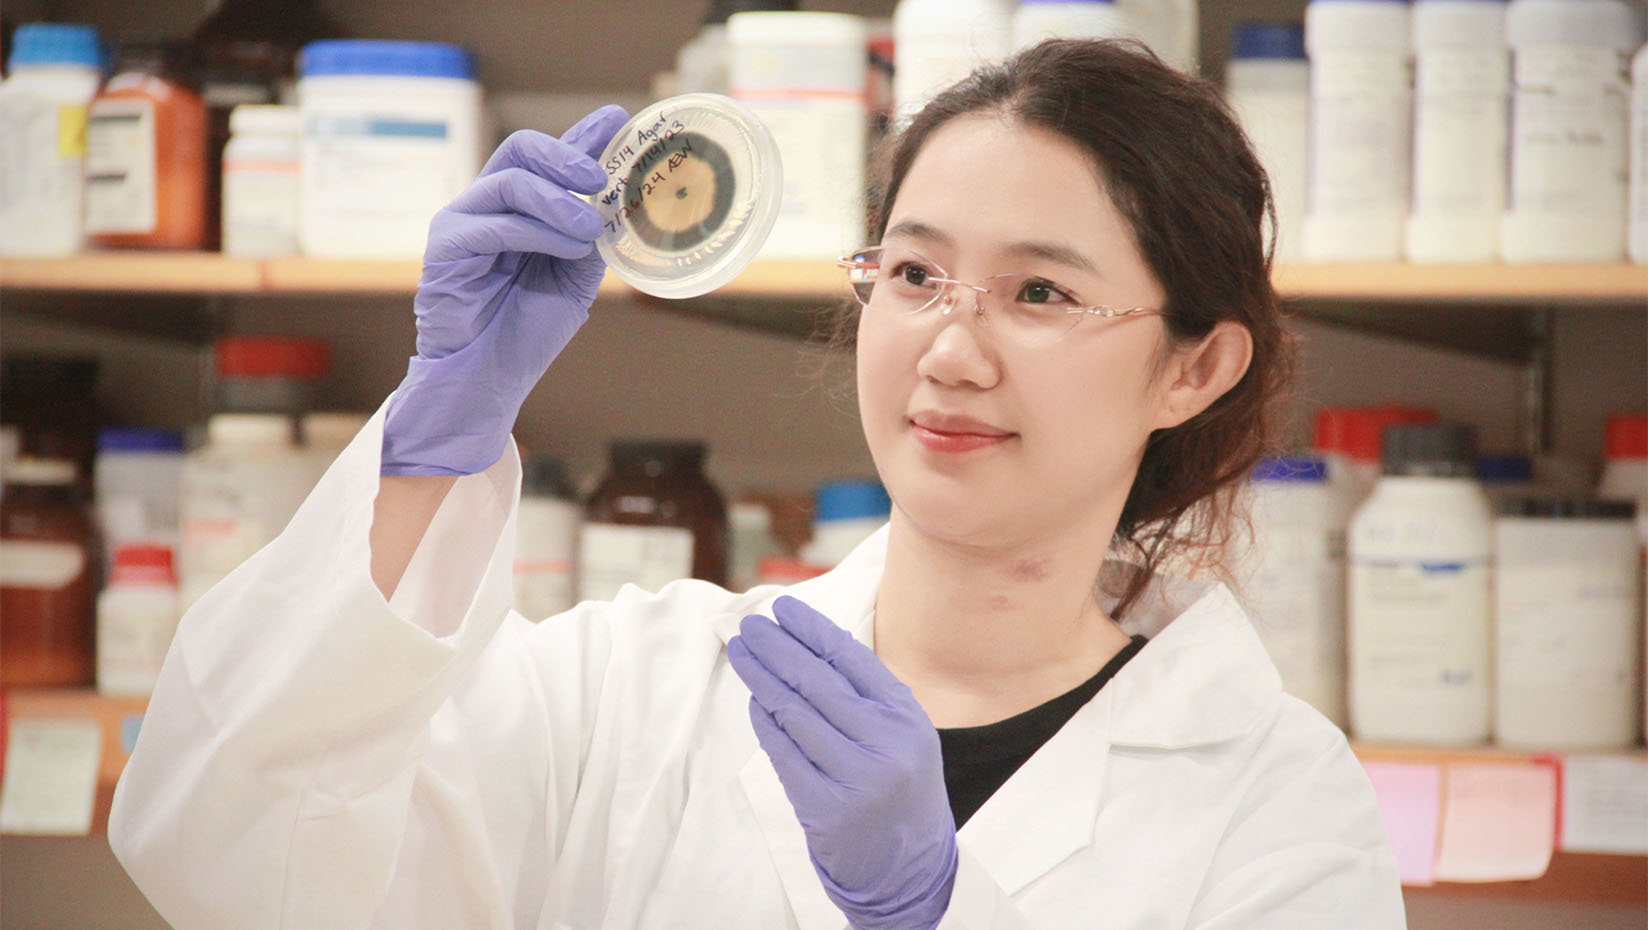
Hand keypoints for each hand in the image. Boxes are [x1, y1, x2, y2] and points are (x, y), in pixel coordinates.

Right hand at [381, 105, 628, 475]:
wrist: (489, 379)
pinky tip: (567, 249)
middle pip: (521, 150)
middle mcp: (489, 207)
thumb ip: (589, 240)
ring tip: (588, 230)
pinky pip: (495, 223)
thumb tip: (614, 206)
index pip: (549, 159)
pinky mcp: (446, 245)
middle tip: (600, 178)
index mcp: (520, 211)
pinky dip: (538, 232)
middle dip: (566, 156)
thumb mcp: (573, 280)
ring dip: (558, 203)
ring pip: (511, 182)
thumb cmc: (525, 333)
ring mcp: (463, 222)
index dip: (583, 136)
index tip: (618, 119)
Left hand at [727, 596, 957, 929]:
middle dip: (777, 648)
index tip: (782, 609)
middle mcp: (884, 743)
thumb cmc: (900, 786)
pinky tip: (754, 701)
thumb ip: (867, 694)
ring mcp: (854, 777)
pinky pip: (784, 754)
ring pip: (795, 713)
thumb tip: (810, 644)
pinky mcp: (825, 807)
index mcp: (905, 716)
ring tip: (742, 653)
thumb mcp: (904, 733)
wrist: (909, 864)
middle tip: (750, 626)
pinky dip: (765, 723)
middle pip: (817, 681)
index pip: (850, 658)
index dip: (811, 629)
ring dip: (762, 678)